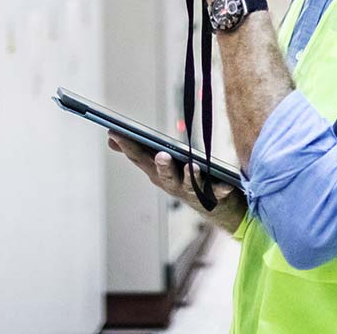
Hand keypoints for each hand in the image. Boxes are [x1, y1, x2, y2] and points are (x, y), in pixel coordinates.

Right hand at [107, 135, 246, 233]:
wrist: (214, 206)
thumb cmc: (182, 177)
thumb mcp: (158, 164)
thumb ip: (137, 151)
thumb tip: (110, 136)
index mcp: (157, 174)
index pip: (140, 158)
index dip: (127, 145)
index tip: (114, 129)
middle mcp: (172, 184)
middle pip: (165, 175)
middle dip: (162, 166)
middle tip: (161, 155)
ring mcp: (193, 192)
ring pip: (190, 185)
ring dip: (190, 176)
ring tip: (192, 166)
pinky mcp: (214, 196)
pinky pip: (218, 193)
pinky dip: (221, 190)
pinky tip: (226, 185)